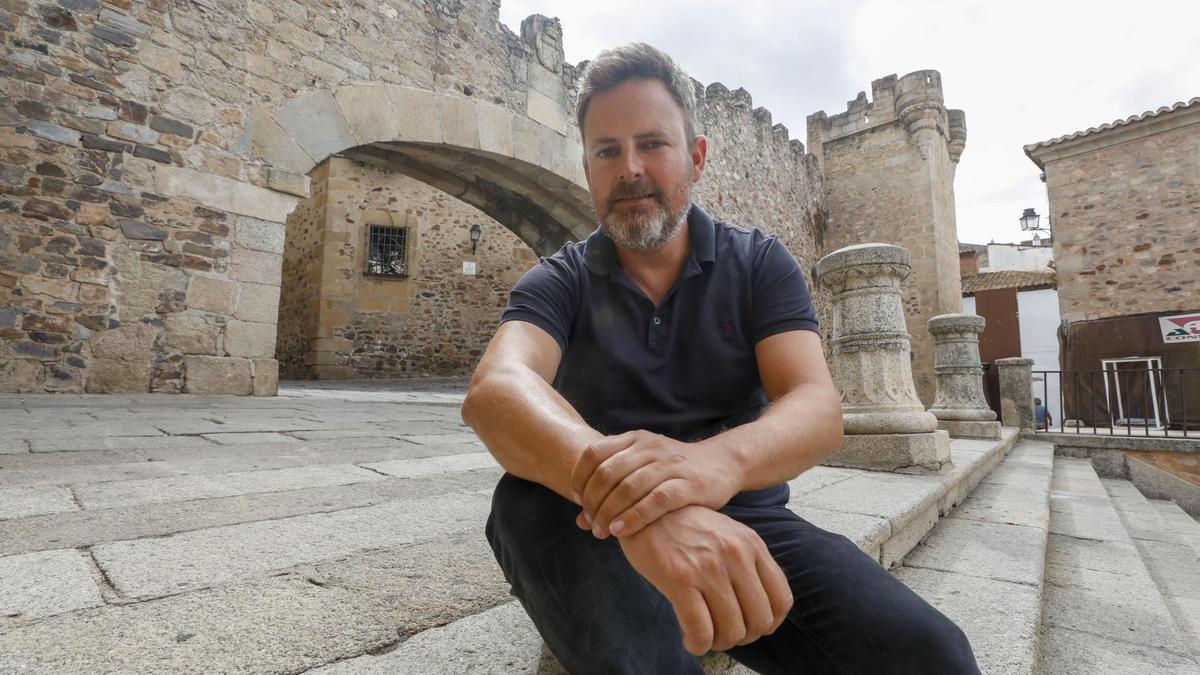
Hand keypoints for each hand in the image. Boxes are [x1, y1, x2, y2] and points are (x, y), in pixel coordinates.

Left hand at [570, 430, 740, 538]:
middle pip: (608, 472)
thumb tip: (579, 520)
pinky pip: (656, 500)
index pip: (594, 453)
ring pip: (629, 487)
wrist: (722, 463)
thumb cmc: (674, 473)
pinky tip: (621, 531)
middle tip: (590, 525)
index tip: (576, 500)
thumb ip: (612, 490)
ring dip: (609, 512)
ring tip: (601, 532)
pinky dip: (634, 517)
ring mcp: (670, 464)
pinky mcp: (689, 484)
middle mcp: (650, 447)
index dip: (580, 477)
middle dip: (592, 501)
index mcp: (635, 439)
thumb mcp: (643, 471)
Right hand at [618, 505, 792, 654]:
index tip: (750, 625)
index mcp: (751, 545)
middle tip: (724, 632)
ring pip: (732, 630)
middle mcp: (736, 555)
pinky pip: (701, 630)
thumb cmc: (685, 526)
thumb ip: (748, 563)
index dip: (769, 623)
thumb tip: (760, 606)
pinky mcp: (680, 579)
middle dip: (743, 636)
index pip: (781, 600)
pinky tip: (690, 640)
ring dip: (719, 643)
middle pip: (760, 621)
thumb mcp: (728, 534)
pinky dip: (698, 645)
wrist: (645, 505)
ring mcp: (709, 567)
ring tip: (705, 636)